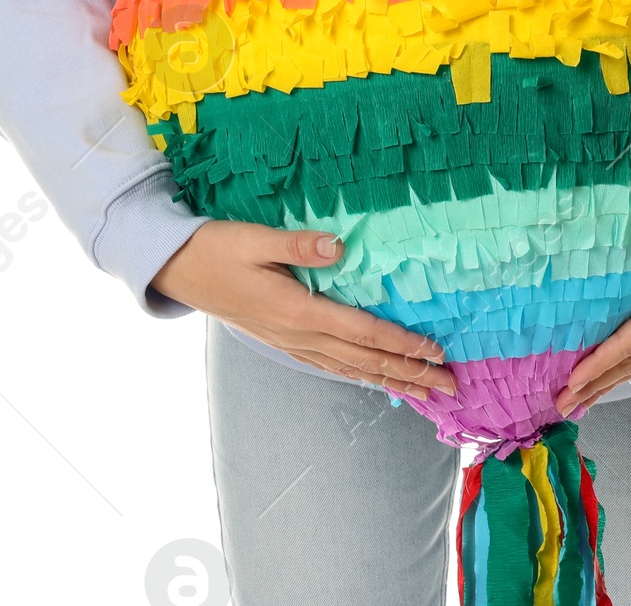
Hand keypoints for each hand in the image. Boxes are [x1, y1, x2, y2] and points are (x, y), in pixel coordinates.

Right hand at [152, 220, 456, 402]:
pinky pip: (330, 365)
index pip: (363, 332)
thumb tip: (339, 246)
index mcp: (298, 310)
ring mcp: (291, 341)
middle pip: (365, 359)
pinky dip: (358, 374)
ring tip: (425, 393)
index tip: (436, 353)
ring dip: (391, 379)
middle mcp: (299, 334)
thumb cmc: (218, 248)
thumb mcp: (255, 238)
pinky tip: (373, 378)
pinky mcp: (283, 339)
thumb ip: (298, 245)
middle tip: (451, 386)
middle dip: (411, 373)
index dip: (402, 344)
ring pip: (350, 368)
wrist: (180, 271)